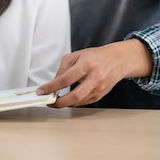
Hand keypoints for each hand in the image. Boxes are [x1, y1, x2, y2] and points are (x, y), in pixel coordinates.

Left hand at [36, 39, 152, 107]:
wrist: (117, 60)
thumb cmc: (96, 56)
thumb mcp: (76, 55)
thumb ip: (63, 68)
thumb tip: (54, 82)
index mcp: (86, 65)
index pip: (65, 79)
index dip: (51, 87)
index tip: (42, 91)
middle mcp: (94, 78)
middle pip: (74, 96)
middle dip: (59, 102)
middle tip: (48, 102)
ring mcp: (99, 88)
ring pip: (79, 102)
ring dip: (65, 103)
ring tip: (55, 100)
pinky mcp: (101, 95)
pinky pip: (84, 102)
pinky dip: (73, 103)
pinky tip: (67, 100)